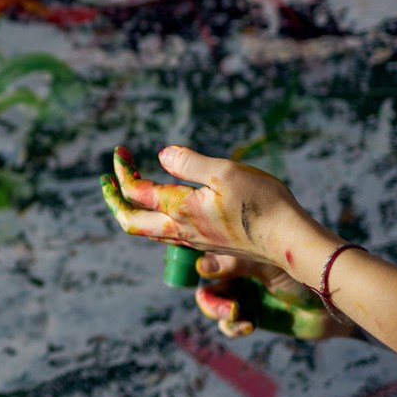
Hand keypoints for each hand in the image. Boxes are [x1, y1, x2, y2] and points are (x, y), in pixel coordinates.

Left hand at [100, 144, 301, 266]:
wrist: (288, 241)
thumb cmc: (261, 204)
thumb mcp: (224, 172)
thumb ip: (190, 163)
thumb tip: (161, 156)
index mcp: (179, 210)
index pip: (136, 191)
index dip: (122, 170)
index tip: (120, 151)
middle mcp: (181, 230)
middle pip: (131, 222)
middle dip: (114, 200)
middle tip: (107, 180)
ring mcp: (194, 241)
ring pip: (150, 231)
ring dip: (134, 210)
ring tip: (133, 190)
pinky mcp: (209, 245)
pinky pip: (169, 235)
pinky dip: (157, 218)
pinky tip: (168, 208)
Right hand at [193, 254, 352, 341]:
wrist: (332, 303)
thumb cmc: (305, 272)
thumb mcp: (268, 262)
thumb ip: (235, 263)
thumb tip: (200, 267)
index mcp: (239, 249)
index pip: (205, 252)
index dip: (191, 262)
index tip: (194, 271)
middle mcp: (236, 271)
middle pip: (202, 282)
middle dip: (208, 296)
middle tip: (226, 304)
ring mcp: (241, 294)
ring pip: (210, 305)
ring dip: (216, 311)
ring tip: (235, 313)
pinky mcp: (249, 317)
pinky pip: (228, 325)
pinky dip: (232, 327)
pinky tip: (249, 324)